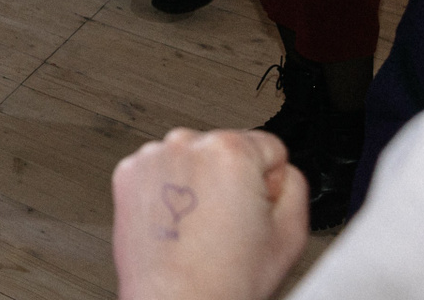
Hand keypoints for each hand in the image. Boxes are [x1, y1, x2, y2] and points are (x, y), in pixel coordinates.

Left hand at [112, 129, 307, 299]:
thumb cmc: (225, 279)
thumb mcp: (292, 234)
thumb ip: (295, 184)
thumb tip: (280, 169)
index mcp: (230, 151)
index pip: (268, 147)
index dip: (270, 182)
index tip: (258, 207)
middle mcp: (185, 144)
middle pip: (226, 150)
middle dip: (232, 181)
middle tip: (229, 225)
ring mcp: (152, 158)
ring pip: (192, 160)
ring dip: (199, 185)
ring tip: (200, 229)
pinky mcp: (128, 174)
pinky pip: (161, 173)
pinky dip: (169, 193)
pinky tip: (177, 224)